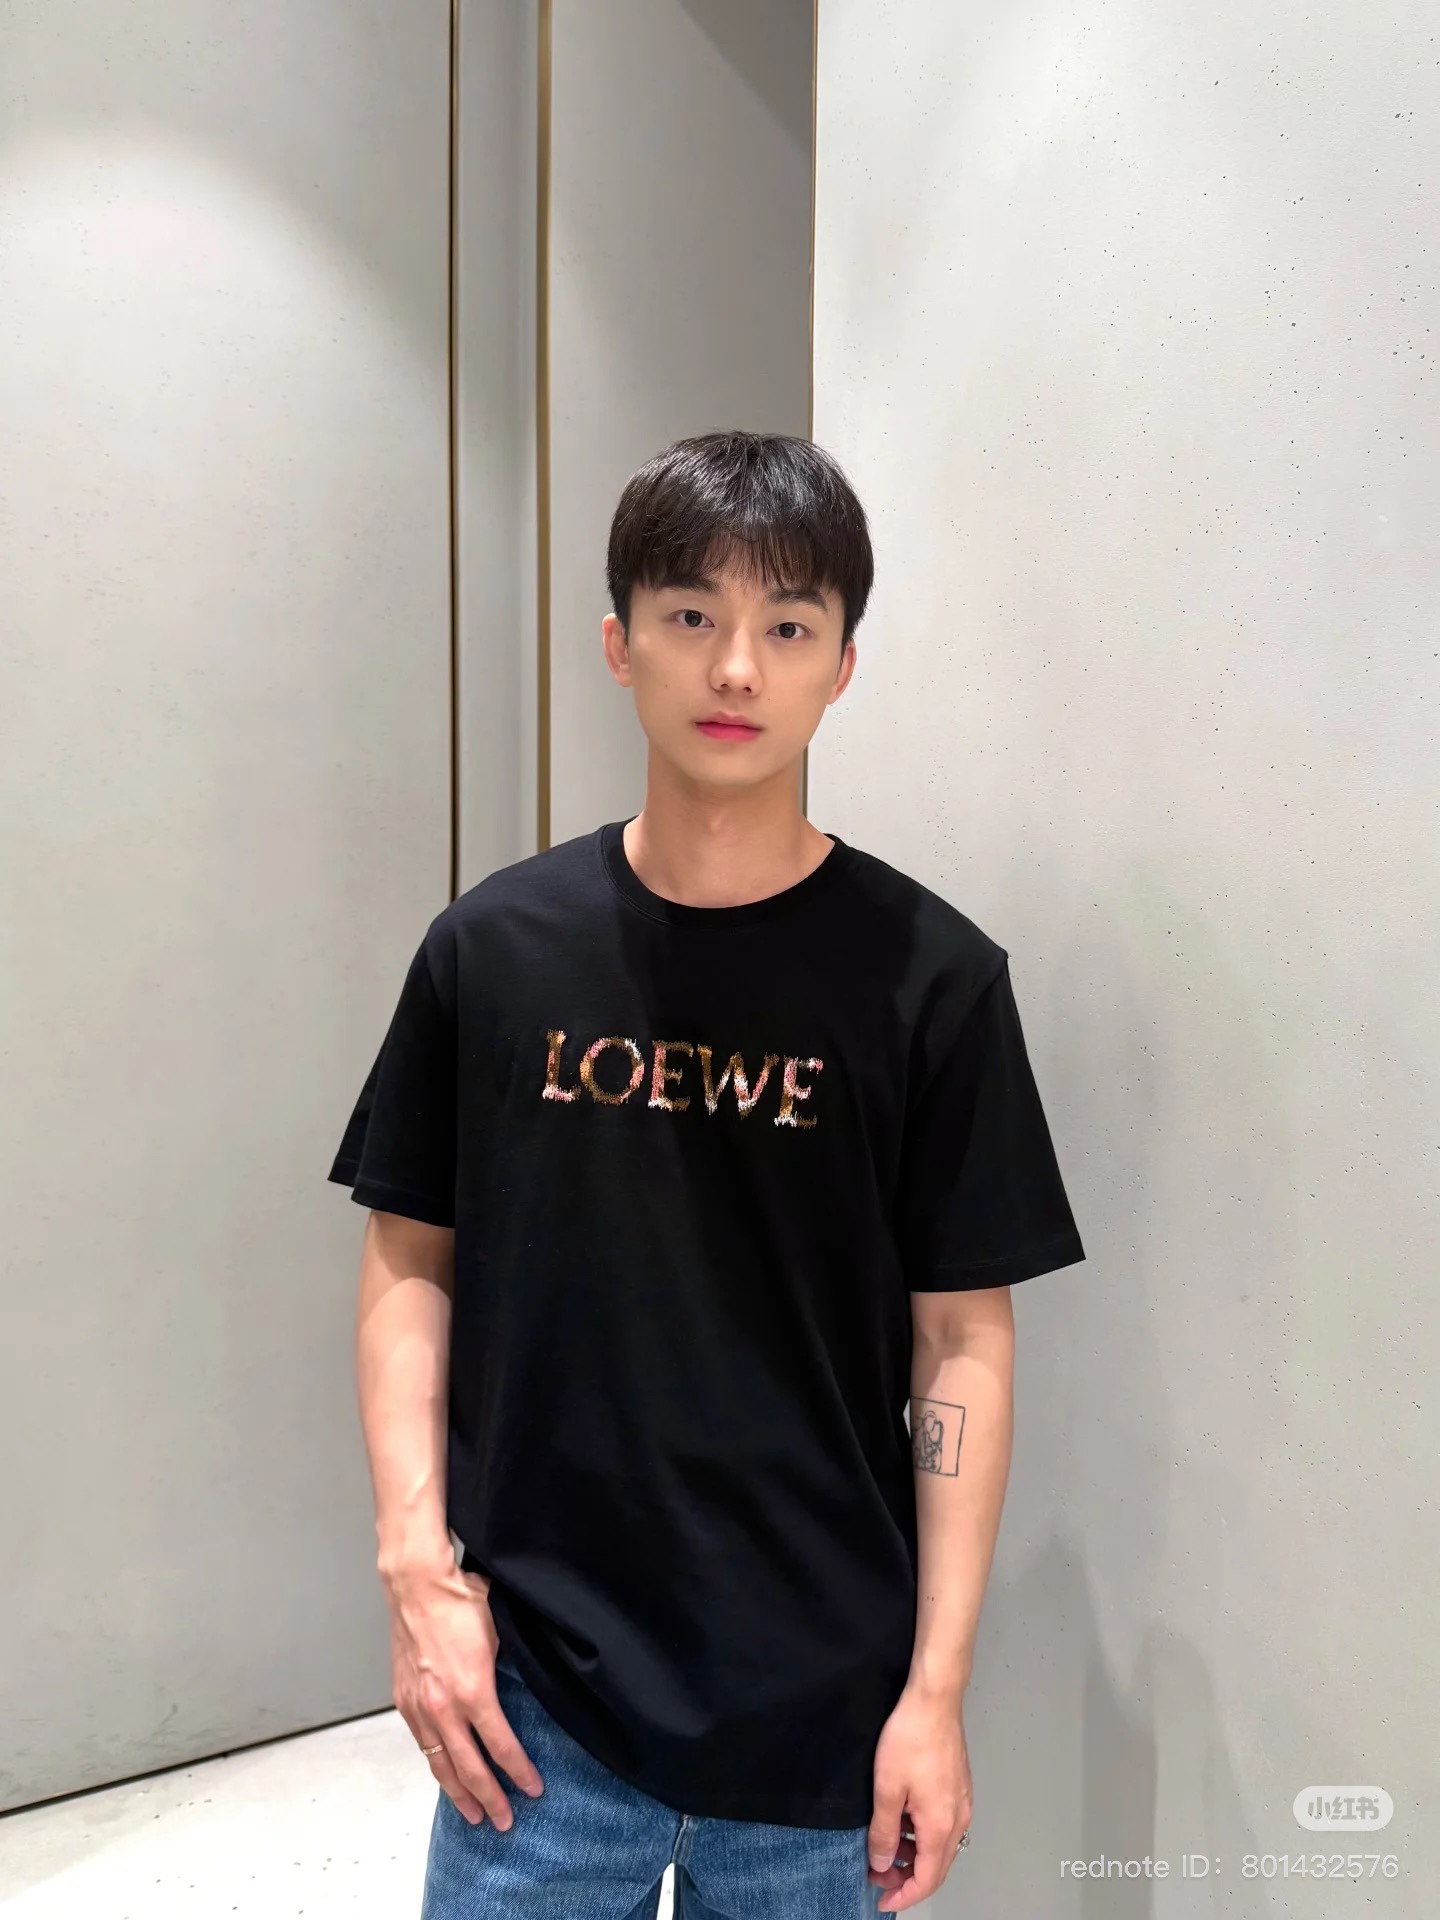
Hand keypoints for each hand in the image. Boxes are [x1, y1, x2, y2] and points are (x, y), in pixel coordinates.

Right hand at [385, 1552, 544, 1826]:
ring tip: (474, 1814)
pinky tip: (446, 1774)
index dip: (519, 1772)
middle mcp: (443, 1707)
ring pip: (440, 1764)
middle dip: (490, 1798)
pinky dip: (436, 1765)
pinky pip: (423, 1745)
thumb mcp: (501, 1630)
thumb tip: (528, 1683)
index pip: (501, 1745)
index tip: (533, 1790)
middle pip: (469, 1768)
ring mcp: (420, 1706)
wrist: (417, 1584)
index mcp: (473, 1691)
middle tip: (504, 1822)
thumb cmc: (461, 1600)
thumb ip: (512, 1666)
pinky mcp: (404, 1700)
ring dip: (458, 1793)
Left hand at [866, 1680, 972, 1911]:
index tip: (882, 1900)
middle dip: (907, 1877)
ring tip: (886, 1846)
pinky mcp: (959, 1787)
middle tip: (878, 1874)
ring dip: (915, 1855)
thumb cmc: (912, 1738)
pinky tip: (903, 1820)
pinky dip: (923, 1834)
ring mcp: (962, 1803)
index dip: (903, 1895)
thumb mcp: (886, 1789)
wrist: (934, 1700)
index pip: (927, 1880)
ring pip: (940, 1846)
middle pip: (936, 1866)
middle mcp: (958, 1819)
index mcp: (941, 1826)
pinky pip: (943, 1825)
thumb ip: (884, 1832)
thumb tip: (883, 1864)